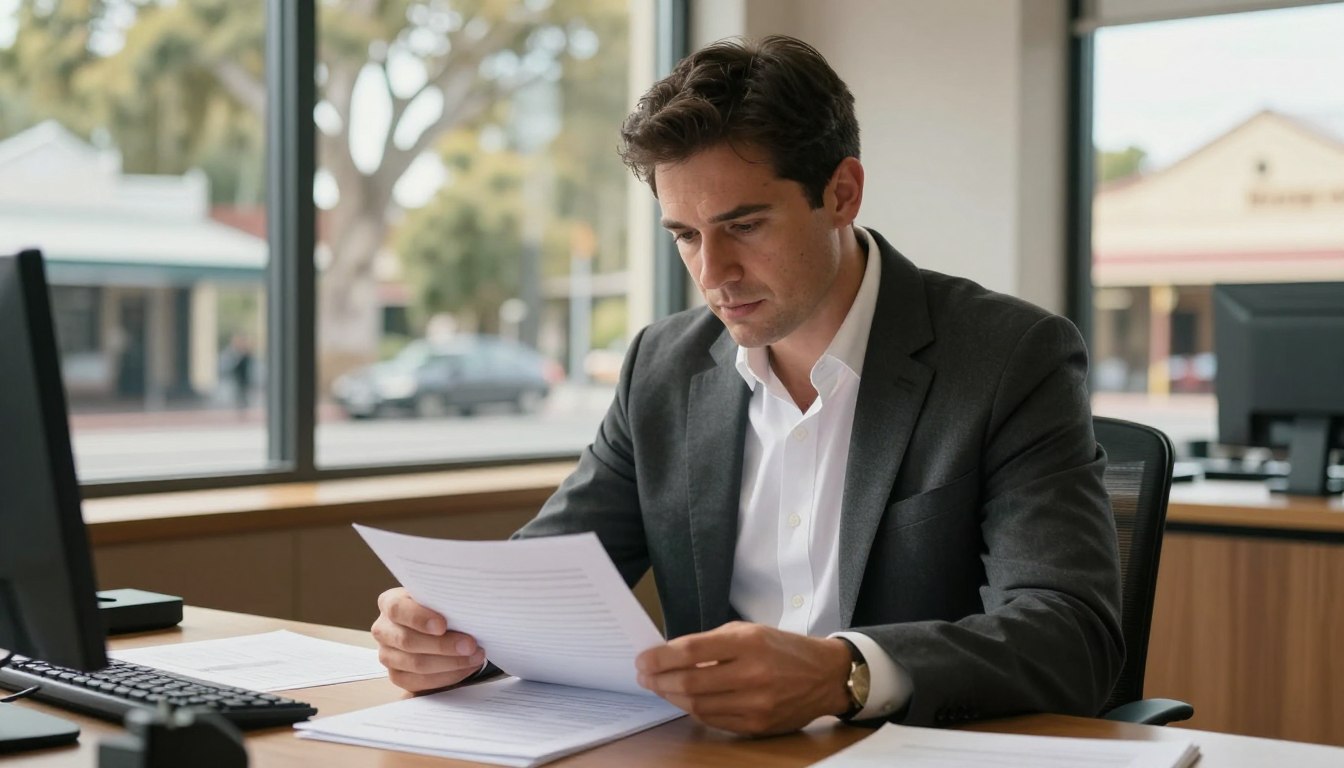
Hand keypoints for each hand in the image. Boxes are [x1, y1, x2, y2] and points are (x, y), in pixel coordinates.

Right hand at [371, 587, 484, 692]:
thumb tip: (464, 608)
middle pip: (408, 641)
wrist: (438, 627)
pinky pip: (420, 682)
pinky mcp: (397, 676)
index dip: (419, 618)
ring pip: (416, 664)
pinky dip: (447, 676)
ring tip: (474, 657)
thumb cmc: (439, 608)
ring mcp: (387, 655)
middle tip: (470, 645)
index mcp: (389, 602)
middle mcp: (383, 629)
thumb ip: (443, 601)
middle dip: (443, 645)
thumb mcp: (439, 597)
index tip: (442, 625)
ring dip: (450, 663)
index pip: (397, 609)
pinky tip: (465, 668)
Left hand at [635, 621, 852, 735]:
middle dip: (659, 680)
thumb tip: (669, 656)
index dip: (660, 657)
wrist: (825, 676)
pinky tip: (685, 700)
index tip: (643, 659)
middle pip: (690, 683)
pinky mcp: (758, 725)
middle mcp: (753, 674)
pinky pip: (713, 720)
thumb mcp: (749, 631)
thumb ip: (711, 643)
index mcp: (749, 643)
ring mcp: (756, 704)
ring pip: (697, 705)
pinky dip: (694, 710)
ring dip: (672, 697)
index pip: (691, 652)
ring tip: (660, 687)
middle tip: (645, 676)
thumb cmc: (782, 649)